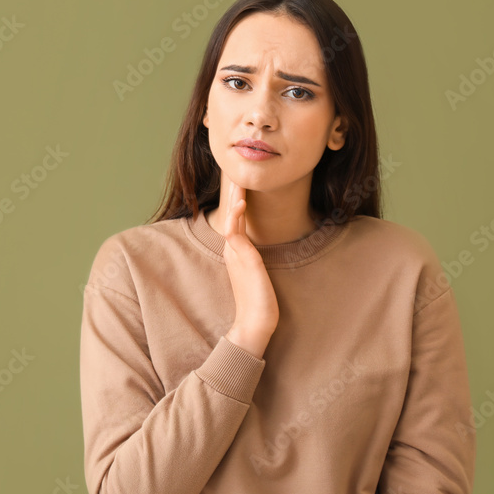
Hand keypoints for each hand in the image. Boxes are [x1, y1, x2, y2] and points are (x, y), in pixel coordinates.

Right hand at [221, 179, 278, 357]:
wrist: (255, 323)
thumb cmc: (259, 301)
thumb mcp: (258, 274)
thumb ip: (257, 259)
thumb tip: (262, 250)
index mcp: (237, 252)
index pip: (236, 219)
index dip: (237, 200)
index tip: (240, 182)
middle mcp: (233, 250)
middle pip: (231, 214)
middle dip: (233, 193)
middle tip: (234, 171)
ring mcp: (236, 254)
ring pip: (231, 218)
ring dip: (233, 198)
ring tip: (235, 179)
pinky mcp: (243, 259)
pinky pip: (234, 233)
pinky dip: (235, 217)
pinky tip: (240, 204)